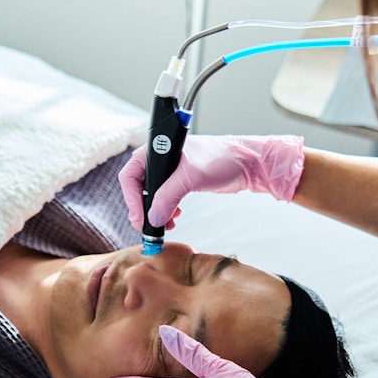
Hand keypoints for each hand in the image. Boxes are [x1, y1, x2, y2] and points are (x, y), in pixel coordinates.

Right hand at [118, 134, 304, 231]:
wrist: (247, 163)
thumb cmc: (222, 158)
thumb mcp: (190, 178)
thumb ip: (168, 197)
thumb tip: (153, 218)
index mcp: (156, 149)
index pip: (130, 176)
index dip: (132, 199)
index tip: (140, 218)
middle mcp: (160, 158)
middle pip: (138, 187)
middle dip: (144, 209)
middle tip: (149, 228)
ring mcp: (170, 170)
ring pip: (152, 195)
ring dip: (156, 212)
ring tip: (165, 225)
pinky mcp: (181, 180)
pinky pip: (165, 198)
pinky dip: (166, 210)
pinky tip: (174, 218)